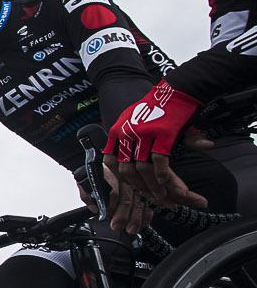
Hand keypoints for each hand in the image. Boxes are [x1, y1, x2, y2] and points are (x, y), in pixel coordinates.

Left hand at [103, 82, 207, 233]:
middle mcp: (127, 132)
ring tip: (160, 196)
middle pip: (126, 169)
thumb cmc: (158, 107)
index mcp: (117, 130)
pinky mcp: (163, 134)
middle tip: (148, 198)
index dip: (118, 178)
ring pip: (142, 168)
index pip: (111, 161)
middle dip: (137, 187)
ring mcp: (144, 133)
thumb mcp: (137, 122)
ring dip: (151, 186)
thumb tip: (125, 162)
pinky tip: (166, 183)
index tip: (128, 189)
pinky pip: (159, 161)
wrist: (177, 89)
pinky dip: (162, 174)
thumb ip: (132, 142)